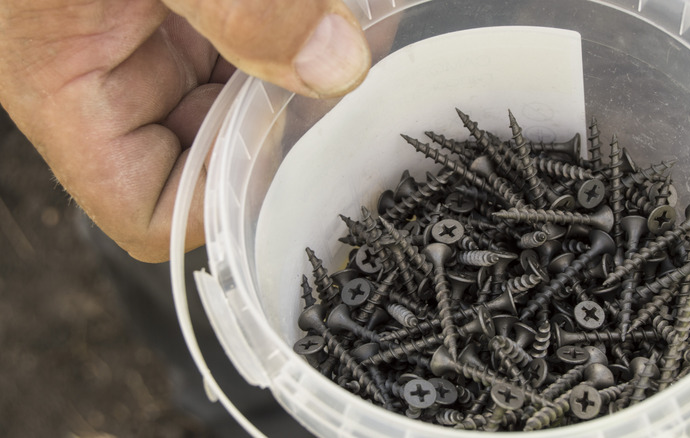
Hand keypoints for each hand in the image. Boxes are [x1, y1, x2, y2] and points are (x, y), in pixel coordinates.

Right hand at [0, 0, 370, 261]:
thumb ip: (236, 7)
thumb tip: (334, 66)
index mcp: (72, 96)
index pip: (150, 211)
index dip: (223, 202)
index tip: (291, 152)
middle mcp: (118, 83)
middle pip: (217, 155)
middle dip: (284, 125)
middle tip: (348, 83)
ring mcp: (160, 47)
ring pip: (246, 99)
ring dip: (305, 73)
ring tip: (356, 30)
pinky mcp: (194, 14)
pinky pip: (257, 43)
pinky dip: (304, 28)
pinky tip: (347, 10)